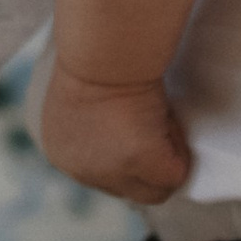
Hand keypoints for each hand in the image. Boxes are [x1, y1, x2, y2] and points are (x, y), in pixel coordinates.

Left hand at [37, 59, 191, 207]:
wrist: (103, 50)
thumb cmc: (96, 57)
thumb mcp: (83, 101)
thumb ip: (98, 128)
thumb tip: (131, 137)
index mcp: (61, 151)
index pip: (103, 176)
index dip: (128, 156)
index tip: (138, 128)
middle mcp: (79, 172)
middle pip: (129, 191)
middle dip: (148, 164)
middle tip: (155, 123)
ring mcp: (109, 174)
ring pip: (154, 189)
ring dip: (165, 156)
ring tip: (160, 117)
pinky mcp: (140, 164)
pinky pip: (175, 173)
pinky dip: (179, 147)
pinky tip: (167, 117)